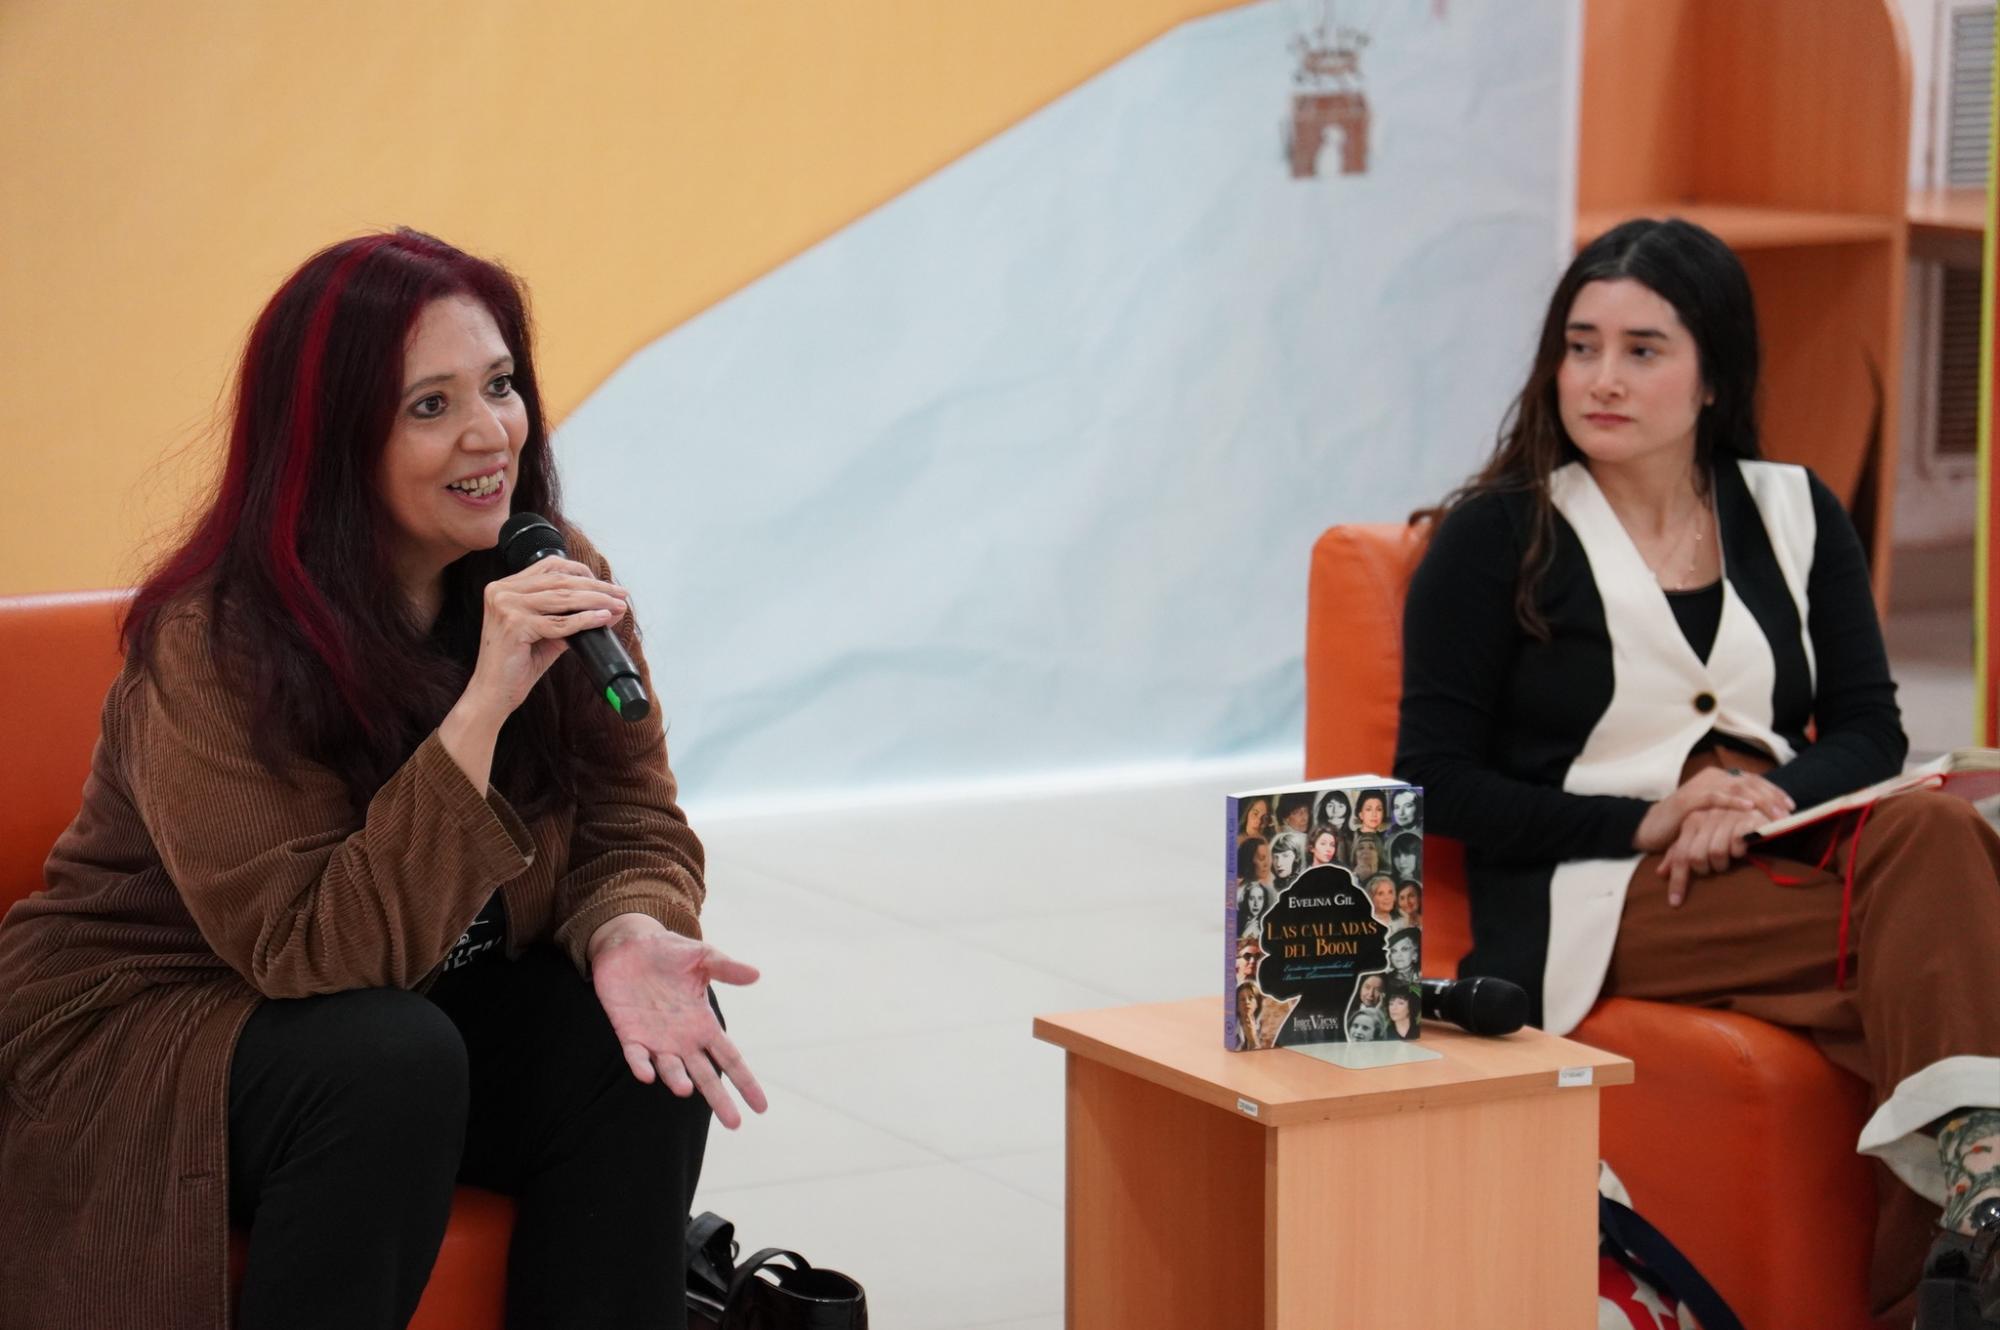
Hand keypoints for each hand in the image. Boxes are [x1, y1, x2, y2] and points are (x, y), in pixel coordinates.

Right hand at [464, 556, 629, 719]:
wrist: (494, 693)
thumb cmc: (517, 664)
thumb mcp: (544, 633)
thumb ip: (568, 617)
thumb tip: (607, 607)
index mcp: (505, 587)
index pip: (549, 567)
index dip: (581, 571)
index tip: (606, 583)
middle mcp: (502, 591)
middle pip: (559, 581)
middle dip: (596, 586)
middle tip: (621, 594)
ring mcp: (506, 606)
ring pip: (562, 598)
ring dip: (596, 600)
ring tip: (618, 605)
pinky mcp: (514, 625)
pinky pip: (559, 622)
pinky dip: (585, 620)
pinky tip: (603, 618)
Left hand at [588, 918, 767, 1129]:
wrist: (628, 945)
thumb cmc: (669, 952)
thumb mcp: (702, 956)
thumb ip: (726, 968)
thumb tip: (756, 975)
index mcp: (703, 1023)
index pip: (730, 1058)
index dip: (745, 1081)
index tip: (761, 1106)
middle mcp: (682, 1038)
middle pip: (705, 1076)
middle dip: (719, 1099)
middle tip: (733, 1124)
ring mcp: (655, 1039)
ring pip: (670, 1069)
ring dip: (677, 1080)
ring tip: (685, 1090)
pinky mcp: (629, 1033)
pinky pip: (635, 1056)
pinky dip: (641, 1065)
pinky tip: (647, 1074)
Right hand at [1633, 765, 1792, 852]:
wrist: (1652, 828)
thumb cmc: (1686, 824)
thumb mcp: (1715, 816)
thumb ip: (1734, 812)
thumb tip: (1765, 818)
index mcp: (1719, 779)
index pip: (1753, 781)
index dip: (1774, 792)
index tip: (1791, 807)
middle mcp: (1711, 778)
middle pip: (1749, 782)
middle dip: (1772, 798)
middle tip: (1788, 813)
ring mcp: (1699, 786)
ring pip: (1737, 786)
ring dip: (1760, 800)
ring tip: (1774, 813)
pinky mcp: (1687, 800)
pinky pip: (1714, 796)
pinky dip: (1732, 800)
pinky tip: (1748, 806)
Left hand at [1656, 806, 1766, 905]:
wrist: (1761, 807)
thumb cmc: (1728, 826)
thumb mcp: (1701, 836)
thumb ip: (1679, 852)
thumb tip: (1660, 873)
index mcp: (1691, 822)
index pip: (1679, 856)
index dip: (1677, 881)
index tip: (1675, 903)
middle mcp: (1705, 817)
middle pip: (1696, 858)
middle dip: (1706, 869)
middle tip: (1716, 866)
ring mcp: (1725, 817)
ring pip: (1715, 853)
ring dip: (1723, 862)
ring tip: (1730, 856)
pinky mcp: (1746, 820)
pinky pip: (1736, 845)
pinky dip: (1738, 851)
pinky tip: (1742, 847)